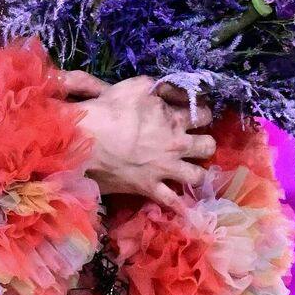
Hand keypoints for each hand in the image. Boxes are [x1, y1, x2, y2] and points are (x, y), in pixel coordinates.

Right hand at [61, 71, 216, 210]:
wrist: (86, 140)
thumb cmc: (109, 110)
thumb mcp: (136, 86)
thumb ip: (158, 86)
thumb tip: (171, 88)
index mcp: (174, 118)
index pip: (205, 115)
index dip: (205, 113)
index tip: (200, 115)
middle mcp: (176, 145)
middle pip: (208, 147)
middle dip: (206, 143)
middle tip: (198, 142)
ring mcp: (165, 169)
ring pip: (196, 176)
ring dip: (197, 173)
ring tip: (191, 170)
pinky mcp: (150, 188)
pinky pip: (171, 202)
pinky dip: (179, 206)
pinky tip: (185, 207)